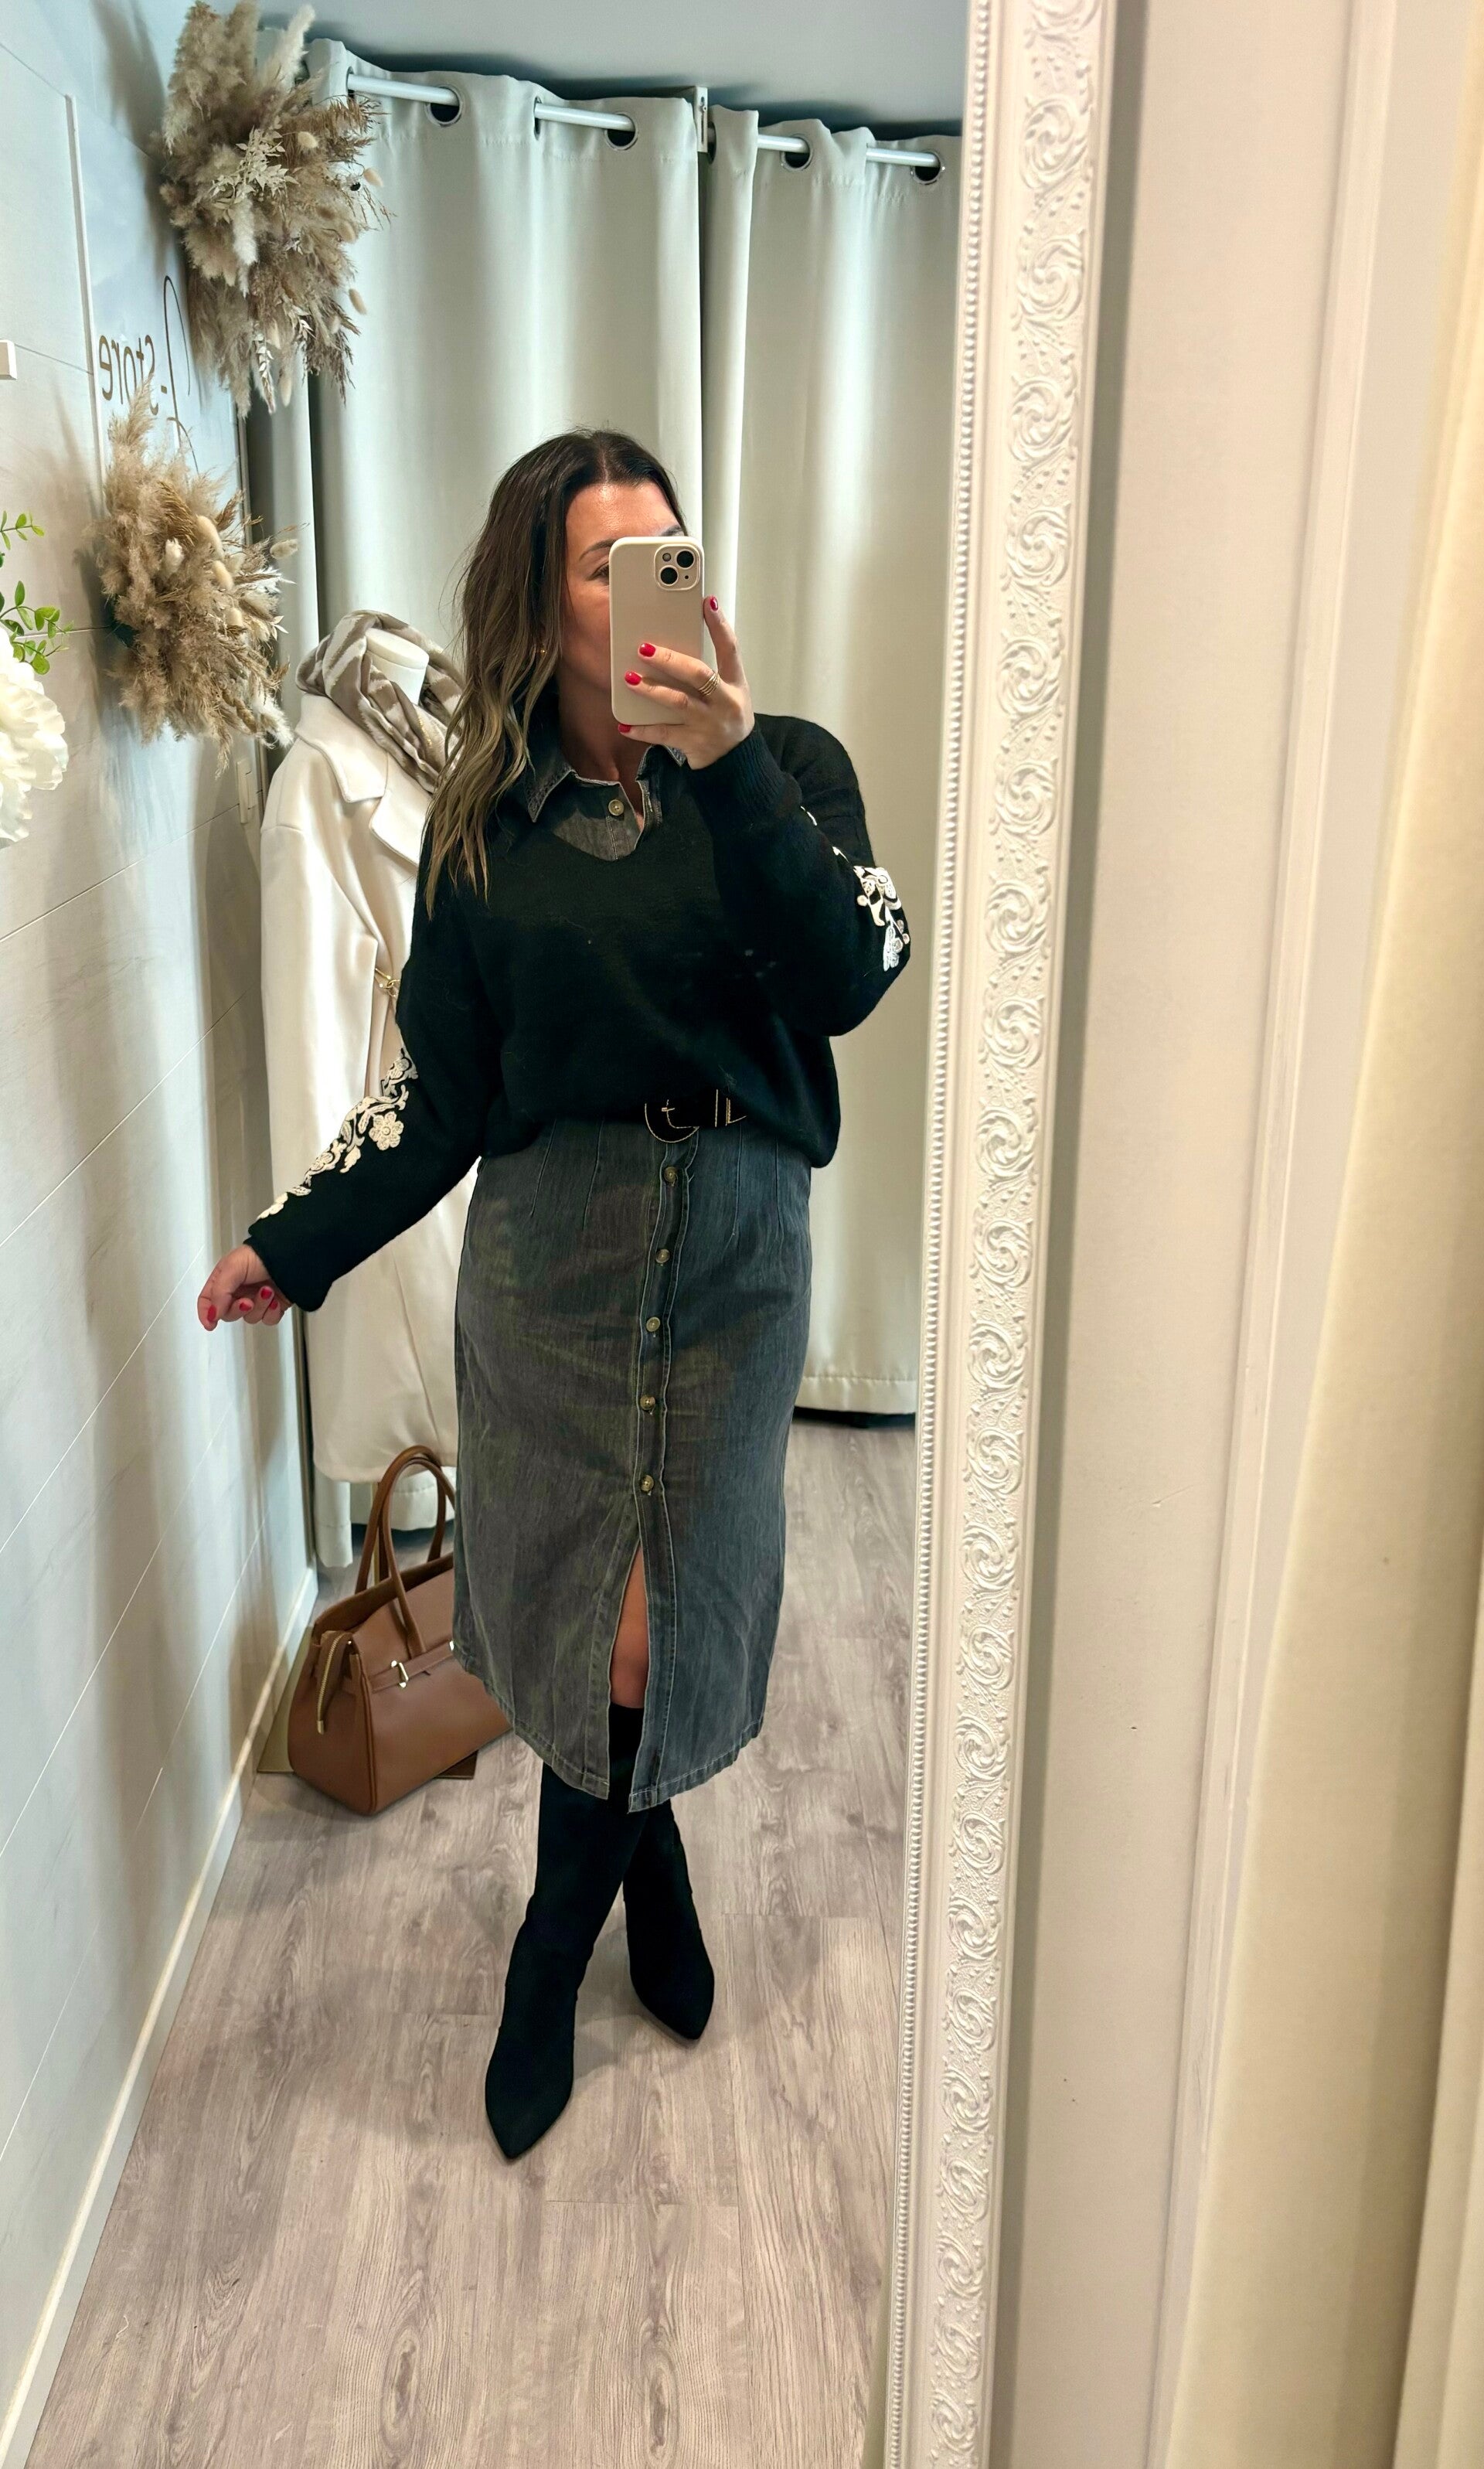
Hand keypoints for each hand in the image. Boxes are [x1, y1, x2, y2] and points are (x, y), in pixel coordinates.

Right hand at [198, 1245, 287, 1330]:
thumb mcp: (232, 1268)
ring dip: (259, 1307)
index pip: (207, 1300)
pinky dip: (272, 1312)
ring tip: (267, 1291)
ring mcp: (256, 1300)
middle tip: (247, 1301)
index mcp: (224, 1280)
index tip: (210, 1324)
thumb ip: (219, 1292)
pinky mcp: (272, 1307)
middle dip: (238, 1310)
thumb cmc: (259, 1256)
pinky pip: (267, 1320)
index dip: (206, 1313)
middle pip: (228, 1314)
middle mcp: (238, 1291)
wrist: (290, 1258)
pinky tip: (275, 1300)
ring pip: (250, 1318)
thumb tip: (213, 1314)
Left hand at [617, 598, 753, 768]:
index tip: (706, 603)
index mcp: (735, 684)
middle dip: (671, 660)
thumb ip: (708, 670)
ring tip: (629, 678)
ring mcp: (708, 723)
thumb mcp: (729, 690)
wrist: (735, 760)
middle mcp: (724, 702)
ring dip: (652, 689)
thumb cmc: (726, 716)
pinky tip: (624, 725)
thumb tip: (673, 646)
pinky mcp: (693, 743)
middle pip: (698, 675)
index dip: (719, 625)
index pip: (731, 649)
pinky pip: (664, 734)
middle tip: (644, 648)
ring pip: (679, 702)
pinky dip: (643, 730)